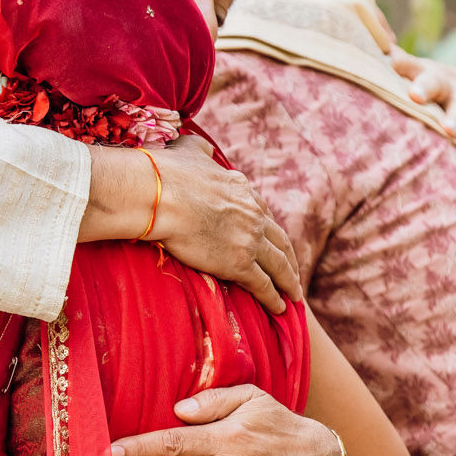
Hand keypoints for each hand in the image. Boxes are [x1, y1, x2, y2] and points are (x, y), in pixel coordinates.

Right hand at [152, 136, 300, 313]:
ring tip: (294, 295)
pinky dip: (274, 298)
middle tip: (294, 271)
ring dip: (289, 281)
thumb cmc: (168, 173)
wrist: (161, 196)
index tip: (271, 238)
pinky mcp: (240, 263)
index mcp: (241, 189)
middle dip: (289, 257)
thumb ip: (201, 151)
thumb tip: (202, 147)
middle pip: (279, 240)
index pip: (262, 211)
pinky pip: (263, 285)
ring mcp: (249, 240)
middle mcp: (253, 214)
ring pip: (279, 264)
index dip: (268, 227)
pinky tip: (279, 308)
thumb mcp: (191, 150)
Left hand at [389, 51, 455, 171]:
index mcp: (428, 75)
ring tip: (448, 130)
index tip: (391, 63)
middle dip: (426, 88)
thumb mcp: (420, 73)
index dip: (403, 64)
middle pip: (437, 84)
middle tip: (414, 96)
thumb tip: (373, 40)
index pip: (414, 66)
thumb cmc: (436, 87)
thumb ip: (398, 64)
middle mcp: (449, 87)